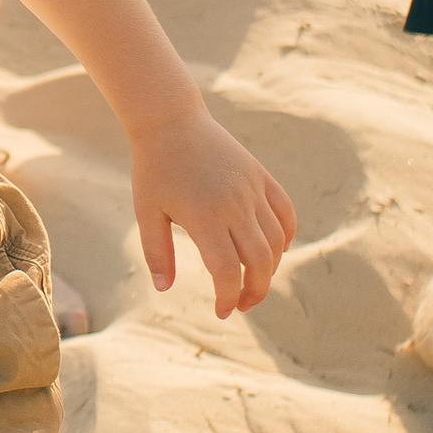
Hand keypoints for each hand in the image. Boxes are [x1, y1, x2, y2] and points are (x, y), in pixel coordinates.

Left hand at [131, 109, 297, 317]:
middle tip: (242, 304)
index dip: (229, 297)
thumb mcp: (146, 211)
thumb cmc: (154, 168)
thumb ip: (156, 252)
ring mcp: (252, 189)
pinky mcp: (261, 176)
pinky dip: (285, 236)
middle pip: (260, 261)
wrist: (172, 121)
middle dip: (255, 291)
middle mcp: (235, 205)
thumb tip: (164, 289)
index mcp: (204, 217)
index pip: (228, 271)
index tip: (223, 311)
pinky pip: (285, 213)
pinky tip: (274, 251)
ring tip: (253, 280)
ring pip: (277, 240)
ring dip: (270, 268)